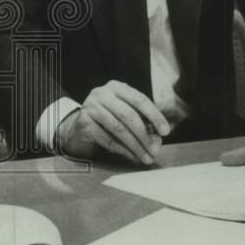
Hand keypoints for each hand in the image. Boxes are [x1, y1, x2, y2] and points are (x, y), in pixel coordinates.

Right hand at [54, 81, 170, 164]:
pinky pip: (107, 139)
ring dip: (135, 145)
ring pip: (118, 128)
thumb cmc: (108, 118)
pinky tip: (131, 156)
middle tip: (155, 150)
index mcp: (116, 87)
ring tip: (146, 157)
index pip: (139, 99)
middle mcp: (102, 94)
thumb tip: (158, 138)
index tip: (165, 131)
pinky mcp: (84, 123)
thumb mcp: (124, 112)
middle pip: (128, 115)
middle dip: (144, 135)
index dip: (154, 115)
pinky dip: (122, 150)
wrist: (79, 125)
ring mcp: (91, 107)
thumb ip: (141, 121)